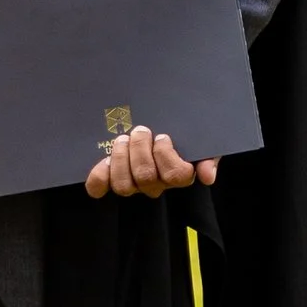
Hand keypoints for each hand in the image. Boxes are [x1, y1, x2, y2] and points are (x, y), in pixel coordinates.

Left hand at [84, 123, 218, 200]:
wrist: (164, 118)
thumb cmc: (184, 130)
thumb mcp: (201, 138)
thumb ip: (208, 155)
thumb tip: (207, 176)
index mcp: (180, 173)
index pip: (175, 175)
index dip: (165, 155)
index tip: (163, 136)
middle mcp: (157, 183)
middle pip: (147, 178)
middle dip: (140, 150)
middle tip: (140, 130)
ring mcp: (133, 183)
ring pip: (124, 186)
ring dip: (120, 159)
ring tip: (123, 139)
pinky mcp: (111, 178)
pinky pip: (100, 187)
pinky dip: (98, 177)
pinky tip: (102, 162)